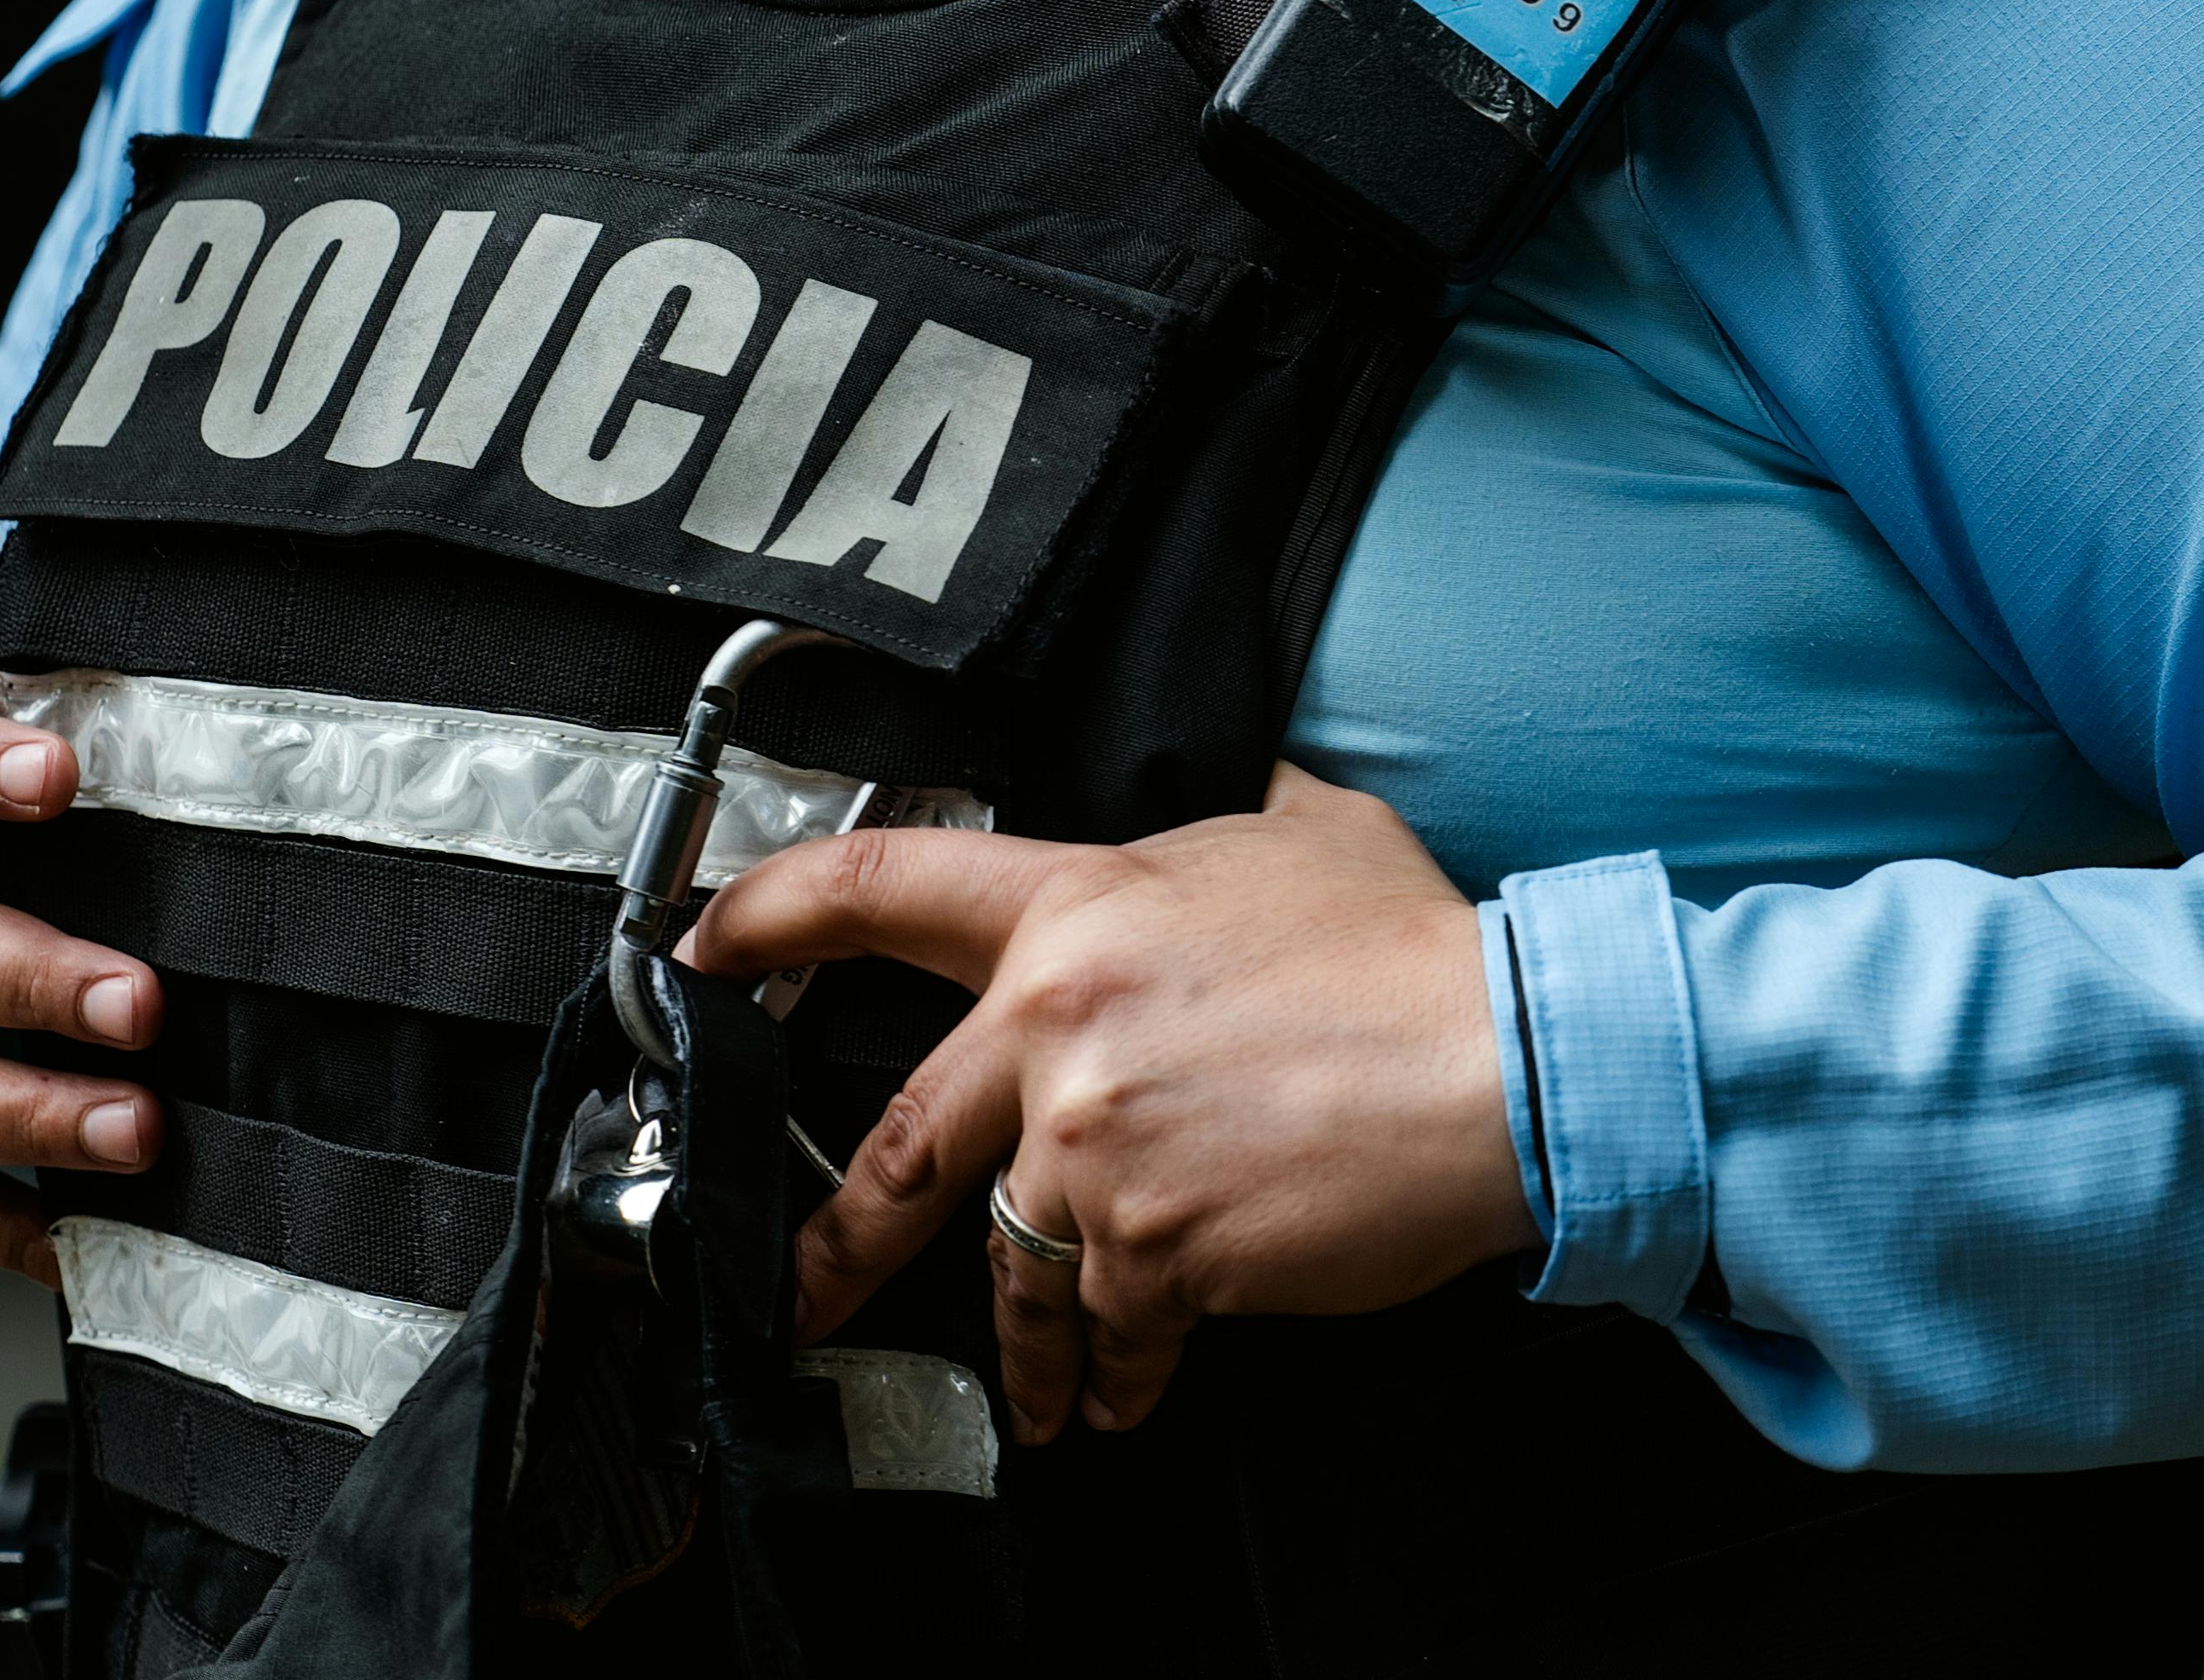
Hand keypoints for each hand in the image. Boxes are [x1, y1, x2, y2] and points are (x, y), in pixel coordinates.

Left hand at [684, 762, 1531, 1441]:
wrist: (1501, 1061)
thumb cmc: (1416, 951)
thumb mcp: (1306, 829)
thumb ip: (1224, 825)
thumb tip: (1223, 819)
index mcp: (1081, 908)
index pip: (881, 888)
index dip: (767, 915)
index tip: (702, 954)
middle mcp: (1062, 1026)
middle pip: (904, 1143)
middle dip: (837, 1241)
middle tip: (802, 1288)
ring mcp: (1099, 1146)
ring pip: (1013, 1262)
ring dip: (1029, 1339)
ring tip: (1050, 1384)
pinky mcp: (1157, 1248)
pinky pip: (1107, 1327)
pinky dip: (1120, 1368)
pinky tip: (1135, 1383)